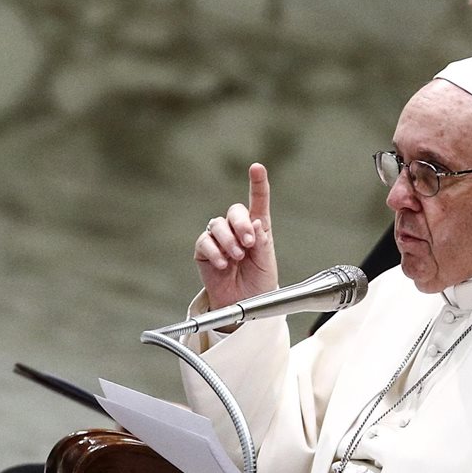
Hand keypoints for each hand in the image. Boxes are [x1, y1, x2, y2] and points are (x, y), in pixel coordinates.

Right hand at [194, 163, 278, 309]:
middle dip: (241, 224)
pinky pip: (205, 242)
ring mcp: (220, 239)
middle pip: (234, 211)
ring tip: (237, 257)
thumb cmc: (259, 283)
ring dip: (229, 240)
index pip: (257, 201)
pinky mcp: (204, 251)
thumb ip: (262, 243)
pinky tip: (223, 263)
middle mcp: (237, 230)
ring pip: (217, 225)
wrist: (244, 304)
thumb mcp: (267, 263)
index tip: (257, 168)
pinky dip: (215, 252)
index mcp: (257, 228)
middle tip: (249, 244)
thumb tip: (255, 223)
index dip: (257, 183)